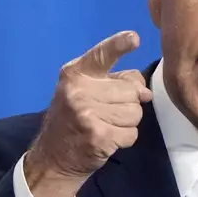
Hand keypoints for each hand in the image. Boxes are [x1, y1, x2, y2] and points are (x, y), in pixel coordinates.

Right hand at [24, 31, 151, 196]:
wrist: (53, 158)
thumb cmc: (73, 120)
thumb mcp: (85, 92)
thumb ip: (114, 83)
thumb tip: (145, 91)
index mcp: (75, 74)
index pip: (101, 55)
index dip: (119, 45)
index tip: (134, 38)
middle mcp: (78, 90)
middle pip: (131, 91)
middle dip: (129, 103)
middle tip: (109, 113)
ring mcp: (87, 114)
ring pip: (135, 112)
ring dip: (128, 123)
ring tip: (108, 126)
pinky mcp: (98, 136)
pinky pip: (132, 133)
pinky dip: (125, 139)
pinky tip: (108, 139)